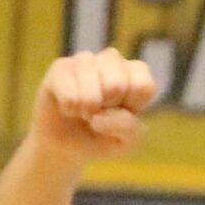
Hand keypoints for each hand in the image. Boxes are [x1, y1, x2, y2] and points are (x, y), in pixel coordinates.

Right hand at [31, 48, 157, 160]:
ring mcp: (85, 60)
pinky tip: (68, 108)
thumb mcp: (125, 140)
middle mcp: (112, 60)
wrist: (68, 144)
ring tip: (84, 111)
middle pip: (116, 83)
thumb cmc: (103, 137)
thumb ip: (127, 128)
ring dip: (87, 109)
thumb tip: (100, 116)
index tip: (122, 112)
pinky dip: (70, 108)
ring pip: (90, 84)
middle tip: (100, 111)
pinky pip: (68, 90)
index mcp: (136, 74)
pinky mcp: (60, 66)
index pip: (143, 85)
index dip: (131, 107)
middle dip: (107, 108)